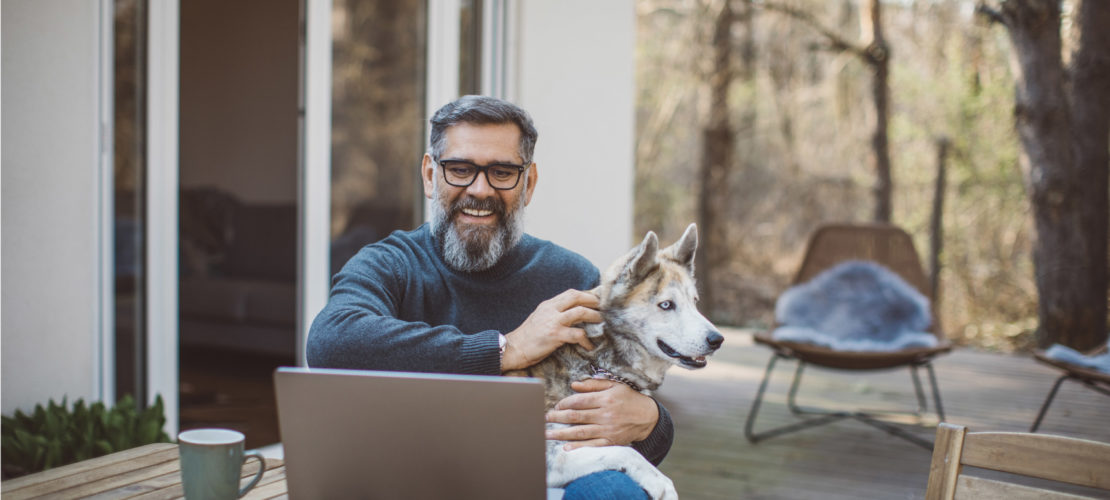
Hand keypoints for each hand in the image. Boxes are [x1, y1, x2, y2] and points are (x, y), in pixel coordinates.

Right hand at [501, 289, 600, 371]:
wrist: (514, 349)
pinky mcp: (555, 335)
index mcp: (548, 304)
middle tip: (605, 307)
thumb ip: (554, 313)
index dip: (587, 295)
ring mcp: (553, 321)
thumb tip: (572, 313)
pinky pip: (577, 334)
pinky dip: (586, 340)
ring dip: (595, 316)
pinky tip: (589, 345)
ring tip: (603, 322)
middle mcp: (551, 309)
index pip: (571, 293)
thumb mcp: (540, 318)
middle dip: (593, 300)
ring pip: (580, 312)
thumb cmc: (528, 337)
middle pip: (577, 296)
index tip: (598, 300)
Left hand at [544, 378, 658, 449]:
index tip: (556, 406)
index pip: (579, 401)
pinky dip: (578, 447)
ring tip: (547, 434)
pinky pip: (592, 445)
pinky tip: (566, 447)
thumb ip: (594, 384)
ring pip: (580, 432)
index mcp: (605, 399)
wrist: (648, 417)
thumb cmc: (629, 399)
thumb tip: (574, 385)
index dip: (564, 403)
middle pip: (576, 417)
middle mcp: (605, 415)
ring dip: (561, 433)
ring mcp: (608, 430)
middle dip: (557, 418)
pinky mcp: (611, 442)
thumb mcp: (615, 386)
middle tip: (544, 419)